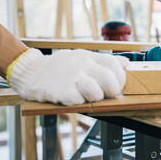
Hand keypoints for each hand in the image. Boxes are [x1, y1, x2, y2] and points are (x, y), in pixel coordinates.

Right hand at [7, 49, 128, 105]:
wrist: (33, 72)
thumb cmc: (64, 67)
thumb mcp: (85, 57)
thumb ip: (106, 61)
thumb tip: (126, 63)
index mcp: (90, 56)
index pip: (115, 65)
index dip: (121, 78)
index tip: (118, 85)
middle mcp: (83, 64)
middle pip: (110, 81)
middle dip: (112, 92)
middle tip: (107, 94)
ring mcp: (72, 77)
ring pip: (96, 94)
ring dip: (95, 99)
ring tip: (87, 96)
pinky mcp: (61, 91)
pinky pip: (79, 101)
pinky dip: (79, 102)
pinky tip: (73, 98)